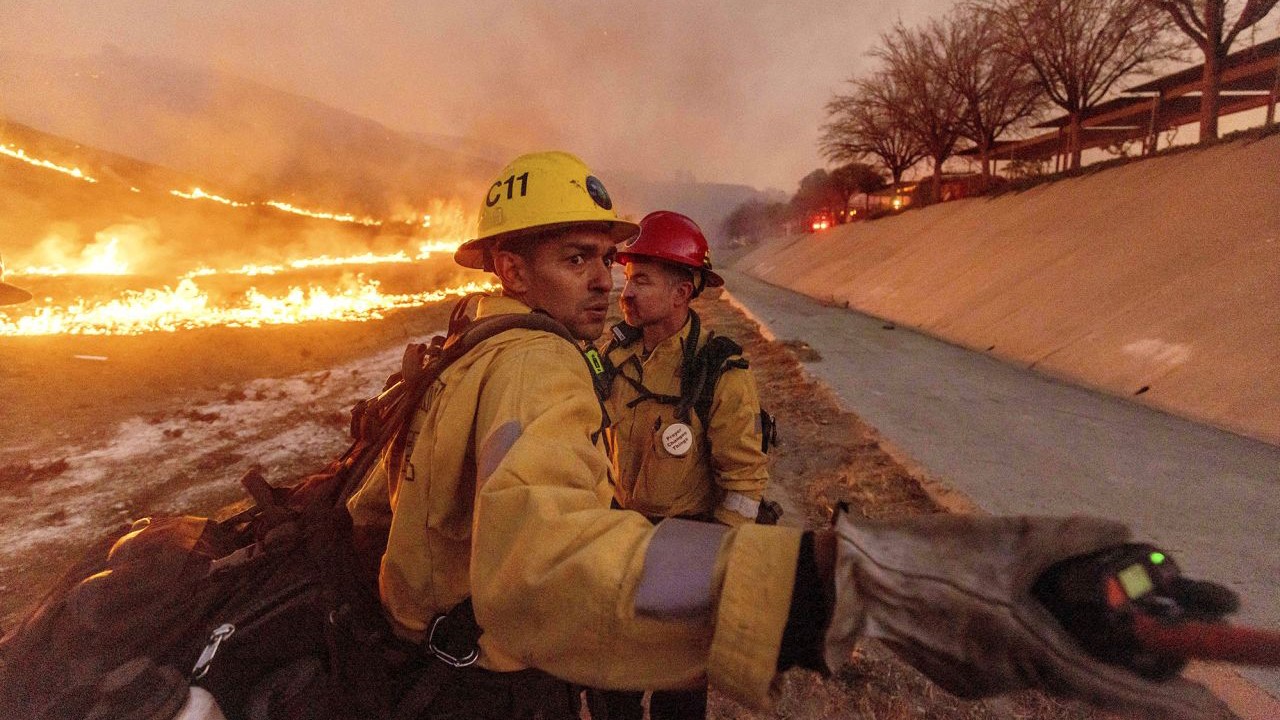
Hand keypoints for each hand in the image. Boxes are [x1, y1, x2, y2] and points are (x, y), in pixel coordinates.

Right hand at [822, 512, 1233, 719]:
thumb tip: (1123, 531)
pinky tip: (1007, 611)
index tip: (1200, 704)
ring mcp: (978, 682)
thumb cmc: (928, 555)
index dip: (1157, 697)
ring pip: (1040, 666)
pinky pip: (1006, 664)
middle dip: (1112, 658)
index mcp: (1024, 649)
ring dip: (1062, 645)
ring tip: (1063, 609)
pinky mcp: (957, 676)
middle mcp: (1006, 677)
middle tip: (1142, 632)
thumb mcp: (1005, 535)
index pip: (1107, 687)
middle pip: (1075, 675)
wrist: (852, 579)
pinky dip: (1024, 643)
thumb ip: (1070, 535)